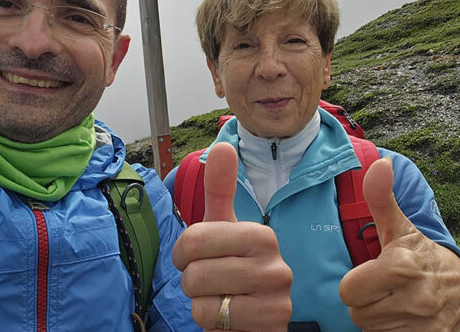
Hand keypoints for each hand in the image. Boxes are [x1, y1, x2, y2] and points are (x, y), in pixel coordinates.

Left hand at [172, 142, 292, 330]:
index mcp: (261, 235)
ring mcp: (277, 298)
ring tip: (221, 299)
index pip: (193, 240)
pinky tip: (231, 317)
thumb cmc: (232, 273)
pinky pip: (213, 322)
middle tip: (211, 284)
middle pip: (194, 272)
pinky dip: (212, 324)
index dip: (182, 255)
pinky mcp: (273, 324)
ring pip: (201, 300)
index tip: (197, 260)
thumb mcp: (223, 231)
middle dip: (191, 283)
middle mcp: (276, 264)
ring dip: (201, 305)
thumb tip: (225, 145)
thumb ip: (220, 190)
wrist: (254, 322)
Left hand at [338, 158, 459, 330]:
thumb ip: (381, 198)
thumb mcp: (401, 228)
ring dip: (379, 318)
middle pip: (358, 314)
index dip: (356, 283)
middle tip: (383, 289)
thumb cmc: (422, 256)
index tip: (373, 273)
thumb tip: (380, 163)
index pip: (348, 290)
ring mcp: (424, 325)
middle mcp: (415, 298)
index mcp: (402, 266)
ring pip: (372, 330)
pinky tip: (403, 319)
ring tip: (395, 302)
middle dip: (366, 302)